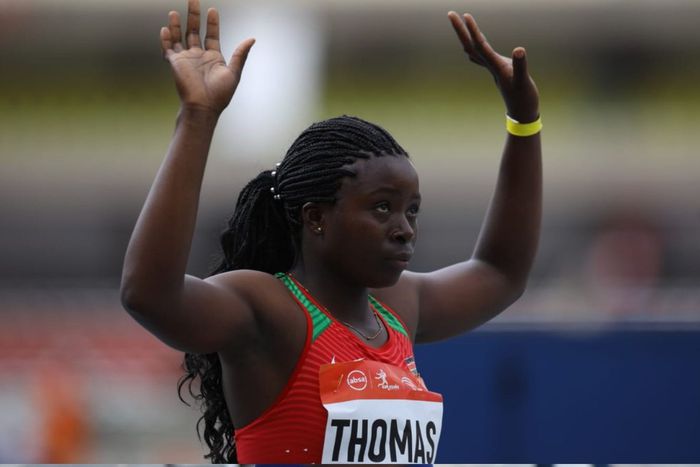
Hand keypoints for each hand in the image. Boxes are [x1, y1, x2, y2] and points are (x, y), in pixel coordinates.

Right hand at [160, 0, 254, 114]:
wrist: (204, 106)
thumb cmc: (220, 94)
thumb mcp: (234, 72)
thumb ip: (240, 54)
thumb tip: (252, 39)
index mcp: (213, 57)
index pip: (212, 35)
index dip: (212, 23)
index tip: (212, 10)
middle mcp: (199, 56)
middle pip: (194, 31)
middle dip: (193, 16)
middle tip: (193, 0)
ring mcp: (186, 59)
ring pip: (179, 37)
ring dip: (176, 25)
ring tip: (174, 12)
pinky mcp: (175, 64)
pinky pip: (168, 49)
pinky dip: (166, 39)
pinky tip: (166, 29)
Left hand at [448, 12, 538, 121]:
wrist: (522, 113)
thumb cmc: (523, 98)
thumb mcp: (523, 81)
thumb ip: (521, 66)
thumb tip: (519, 50)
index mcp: (495, 66)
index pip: (480, 44)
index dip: (472, 30)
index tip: (465, 15)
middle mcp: (490, 66)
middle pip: (470, 45)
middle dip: (460, 30)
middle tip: (450, 13)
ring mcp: (492, 68)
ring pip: (472, 49)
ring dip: (464, 36)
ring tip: (458, 22)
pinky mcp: (497, 70)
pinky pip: (481, 55)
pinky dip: (475, 45)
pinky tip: (474, 43)